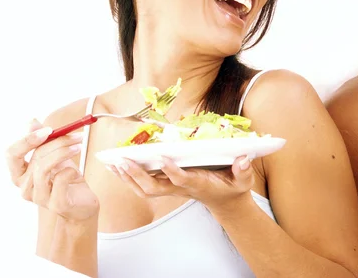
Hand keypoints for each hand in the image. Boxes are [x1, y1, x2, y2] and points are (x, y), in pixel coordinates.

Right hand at [6, 119, 98, 220]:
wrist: (83, 202)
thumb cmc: (66, 178)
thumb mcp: (55, 155)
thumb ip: (44, 140)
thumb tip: (32, 121)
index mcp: (21, 173)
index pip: (12, 154)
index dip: (27, 140)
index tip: (48, 129)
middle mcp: (25, 186)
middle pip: (35, 158)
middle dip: (57, 142)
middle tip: (76, 135)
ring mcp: (39, 197)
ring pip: (44, 168)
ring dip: (64, 153)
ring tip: (79, 147)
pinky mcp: (56, 204)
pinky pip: (60, 180)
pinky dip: (70, 171)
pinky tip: (77, 172)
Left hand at [109, 155, 254, 211]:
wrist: (225, 201)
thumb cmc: (232, 187)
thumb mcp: (243, 180)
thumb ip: (243, 170)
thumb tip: (243, 159)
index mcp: (198, 184)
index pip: (182, 180)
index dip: (172, 171)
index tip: (162, 157)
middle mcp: (181, 188)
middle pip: (154, 187)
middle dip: (138, 176)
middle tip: (123, 161)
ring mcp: (172, 189)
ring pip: (145, 188)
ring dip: (129, 177)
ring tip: (114, 162)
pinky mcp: (168, 186)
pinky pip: (144, 185)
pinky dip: (129, 176)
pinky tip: (117, 166)